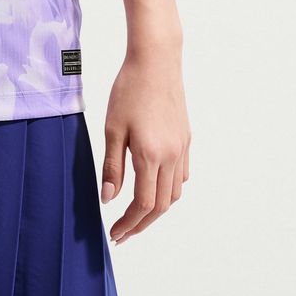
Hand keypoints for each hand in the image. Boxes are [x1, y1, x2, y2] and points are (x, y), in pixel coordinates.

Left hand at [100, 47, 190, 242]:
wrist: (156, 61)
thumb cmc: (129, 90)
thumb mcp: (112, 129)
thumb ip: (112, 167)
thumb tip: (108, 199)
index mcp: (150, 155)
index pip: (143, 204)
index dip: (129, 224)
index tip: (114, 234)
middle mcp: (171, 156)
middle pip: (161, 206)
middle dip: (141, 224)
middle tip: (122, 234)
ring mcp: (182, 148)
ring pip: (174, 193)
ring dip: (156, 210)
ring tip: (135, 216)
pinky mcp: (186, 139)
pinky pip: (181, 175)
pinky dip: (168, 190)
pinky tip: (153, 188)